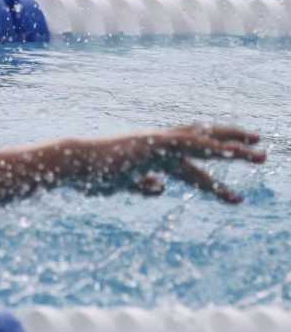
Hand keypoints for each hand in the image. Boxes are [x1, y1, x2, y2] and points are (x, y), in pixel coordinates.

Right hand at [83, 124, 265, 203]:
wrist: (71, 165)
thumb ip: (141, 185)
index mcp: (152, 158)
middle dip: (231, 151)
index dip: (214, 174)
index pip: (190, 164)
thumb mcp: (121, 184)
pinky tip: (232, 150)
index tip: (233, 189)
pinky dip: (212, 146)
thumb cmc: (90, 176)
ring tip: (259, 153)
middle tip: (260, 154)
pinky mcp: (155, 142)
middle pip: (202, 145)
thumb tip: (160, 187)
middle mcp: (159, 146)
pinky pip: (190, 143)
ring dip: (232, 147)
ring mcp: (157, 142)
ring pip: (202, 142)